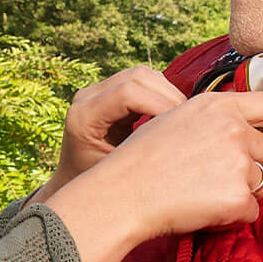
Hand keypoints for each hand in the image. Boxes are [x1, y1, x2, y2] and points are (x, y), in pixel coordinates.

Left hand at [36, 67, 187, 202]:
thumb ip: (145, 150)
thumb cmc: (98, 187)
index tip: (181, 125)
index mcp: (83, 117)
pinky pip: (141, 81)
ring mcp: (96, 91)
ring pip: (141, 74)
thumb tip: (186, 137)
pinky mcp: (108, 91)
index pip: (127, 94)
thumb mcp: (121, 171)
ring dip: (167, 92)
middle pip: (137, 76)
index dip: (160, 104)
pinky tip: (171, 114)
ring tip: (181, 117)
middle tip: (188, 119)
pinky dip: (161, 93)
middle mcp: (86, 97)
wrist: (75, 183)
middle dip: (168, 95)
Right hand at [44, 92, 262, 261]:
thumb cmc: (142, 159)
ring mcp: (238, 163)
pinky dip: (231, 217)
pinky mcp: (238, 197)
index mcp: (219, 105)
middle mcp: (234, 129)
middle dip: (251, 168)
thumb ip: (214, 117)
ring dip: (240, 193)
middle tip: (215, 178)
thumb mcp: (176, 117)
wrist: (123, 195)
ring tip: (202, 193)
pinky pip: (252, 212)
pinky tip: (202, 210)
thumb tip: (243, 125)